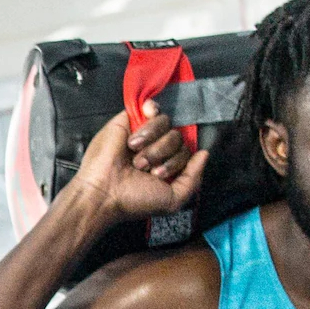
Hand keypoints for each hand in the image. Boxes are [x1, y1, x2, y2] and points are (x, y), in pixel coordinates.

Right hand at [69, 105, 208, 224]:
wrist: (105, 192)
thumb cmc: (134, 200)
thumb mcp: (173, 200)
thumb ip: (194, 178)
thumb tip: (204, 153)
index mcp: (166, 164)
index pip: (186, 151)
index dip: (176, 161)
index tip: (157, 175)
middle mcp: (156, 147)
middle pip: (177, 137)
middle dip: (162, 153)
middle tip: (142, 167)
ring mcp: (143, 132)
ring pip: (166, 123)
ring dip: (151, 143)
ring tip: (133, 156)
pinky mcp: (128, 120)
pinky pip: (152, 108)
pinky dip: (149, 115)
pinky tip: (137, 133)